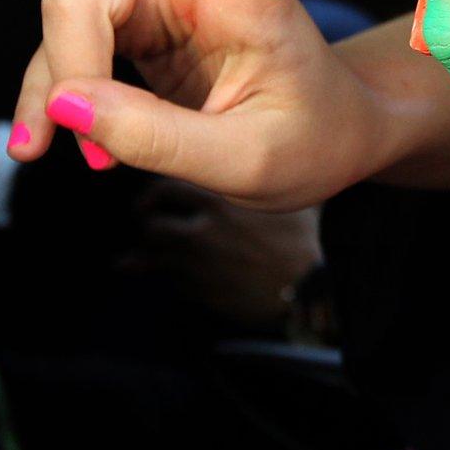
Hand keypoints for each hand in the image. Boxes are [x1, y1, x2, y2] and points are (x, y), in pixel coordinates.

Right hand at [7, 0, 370, 207]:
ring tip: (75, 156)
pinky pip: (61, 50)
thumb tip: (68, 108)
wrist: (323, 144)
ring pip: (72, 3)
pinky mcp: (124, 17)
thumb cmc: (309, 140)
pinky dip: (51, 101)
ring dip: (60, 77)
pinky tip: (51, 146)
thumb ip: (158, 139)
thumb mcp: (249, 165)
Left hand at [119, 179, 321, 331]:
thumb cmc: (298, 242)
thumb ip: (263, 178)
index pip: (167, 187)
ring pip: (151, 254)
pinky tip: (151, 269)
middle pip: (151, 222)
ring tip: (150, 246)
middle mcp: (202, 232)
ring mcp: (197, 264)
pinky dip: (159, 273)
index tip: (158, 194)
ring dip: (148, 250)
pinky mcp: (198, 290)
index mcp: (221, 203)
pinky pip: (165, 278)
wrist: (304, 291)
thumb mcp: (285, 197)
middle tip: (146, 217)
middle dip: (146, 220)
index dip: (158, 190)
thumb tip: (257, 158)